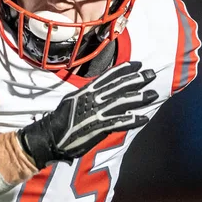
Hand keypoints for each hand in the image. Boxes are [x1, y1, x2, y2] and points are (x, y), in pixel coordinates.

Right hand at [18, 61, 157, 168]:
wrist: (49, 136)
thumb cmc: (61, 120)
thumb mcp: (73, 101)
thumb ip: (87, 95)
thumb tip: (99, 91)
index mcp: (86, 91)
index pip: (108, 76)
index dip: (124, 69)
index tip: (138, 64)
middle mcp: (92, 98)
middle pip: (118, 86)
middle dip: (136, 79)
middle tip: (152, 74)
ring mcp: (95, 112)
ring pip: (121, 101)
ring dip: (139, 97)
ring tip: (153, 94)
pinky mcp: (97, 126)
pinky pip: (118, 122)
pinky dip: (132, 120)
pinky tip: (143, 118)